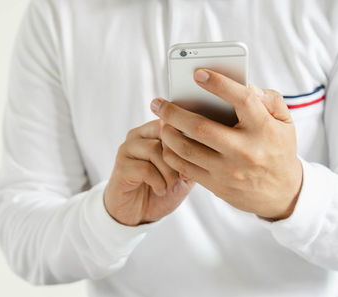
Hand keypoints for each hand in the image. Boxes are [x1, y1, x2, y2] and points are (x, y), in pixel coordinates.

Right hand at [104, 120, 194, 225]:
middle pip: (164, 134)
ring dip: (168, 173)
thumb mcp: (184, 175)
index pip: (171, 122)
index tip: (194, 163)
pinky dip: (158, 182)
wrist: (139, 214)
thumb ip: (192, 159)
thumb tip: (201, 149)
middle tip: (183, 178)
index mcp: (152, 131)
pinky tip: (160, 191)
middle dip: (179, 159)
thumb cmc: (162, 190)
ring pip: (154, 150)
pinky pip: (144, 169)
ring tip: (172, 187)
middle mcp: (137, 136)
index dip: (186, 141)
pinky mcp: (121, 167)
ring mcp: (126, 150)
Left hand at [151, 69, 302, 220]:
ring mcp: (228, 170)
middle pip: (200, 128)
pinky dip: (171, 153)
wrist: (282, 193)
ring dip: (168, 133)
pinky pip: (185, 167)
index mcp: (264, 129)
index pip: (241, 100)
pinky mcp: (216, 185)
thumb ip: (269, 99)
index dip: (219, 84)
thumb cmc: (277, 149)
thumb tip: (245, 85)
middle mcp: (245, 150)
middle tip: (158, 103)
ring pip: (187, 149)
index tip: (198, 73)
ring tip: (161, 121)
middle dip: (173, 113)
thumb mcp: (284, 122)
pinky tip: (167, 142)